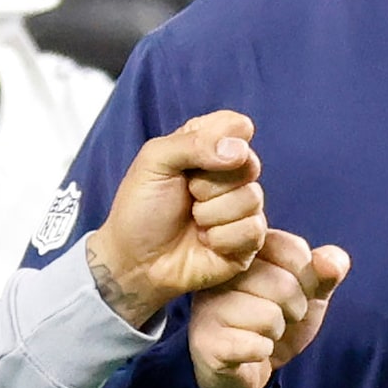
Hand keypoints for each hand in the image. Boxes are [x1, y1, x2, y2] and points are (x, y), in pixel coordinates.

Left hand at [81, 111, 266, 328]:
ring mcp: (242, 208)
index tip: (191, 161)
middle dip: (208, 184)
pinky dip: (220, 238)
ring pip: (251, 198)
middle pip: (248, 163)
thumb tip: (238, 150)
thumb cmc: (141, 210)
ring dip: (210, 214)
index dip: (219, 141)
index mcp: (208, 147)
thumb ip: (193, 142)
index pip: (236, 126)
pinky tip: (204, 242)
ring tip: (192, 222)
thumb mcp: (154, 162)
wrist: (134, 261)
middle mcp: (230, 175)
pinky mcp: (248, 241)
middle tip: (186, 196)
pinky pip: (252, 230)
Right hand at [188, 229, 350, 387]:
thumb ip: (325, 272)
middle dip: (294, 310)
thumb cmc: (271, 323)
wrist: (241, 369)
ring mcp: (209, 307)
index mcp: (244, 251)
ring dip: (276, 333)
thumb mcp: (307, 294)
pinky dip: (262, 352)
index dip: (308, 278)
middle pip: (283, 284)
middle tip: (277, 318)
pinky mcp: (206, 342)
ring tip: (260, 333)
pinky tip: (249, 351)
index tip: (295, 292)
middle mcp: (221, 273)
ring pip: (270, 316)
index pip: (293, 248)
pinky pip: (256, 345)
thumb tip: (334, 261)